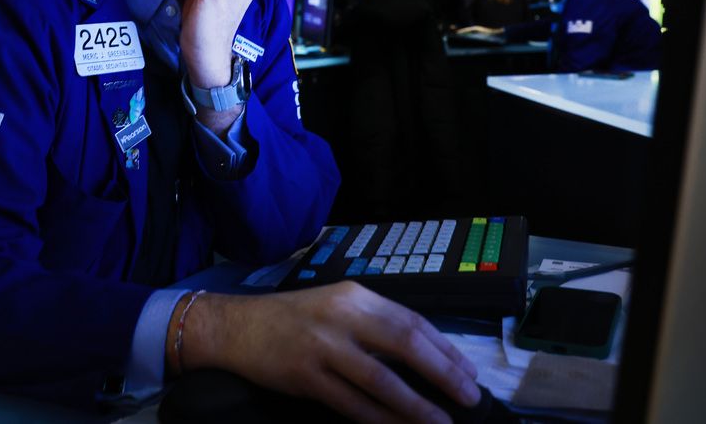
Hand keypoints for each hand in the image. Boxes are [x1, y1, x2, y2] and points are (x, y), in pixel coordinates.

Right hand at [176, 283, 480, 423]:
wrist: (237, 327)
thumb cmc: (292, 318)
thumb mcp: (335, 305)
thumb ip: (374, 324)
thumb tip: (426, 356)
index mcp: (354, 295)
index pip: (411, 320)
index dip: (445, 348)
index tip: (468, 372)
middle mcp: (341, 316)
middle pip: (404, 344)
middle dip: (443, 373)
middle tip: (468, 397)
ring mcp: (322, 346)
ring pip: (381, 380)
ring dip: (416, 406)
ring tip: (441, 422)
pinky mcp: (305, 376)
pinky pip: (352, 404)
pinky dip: (380, 420)